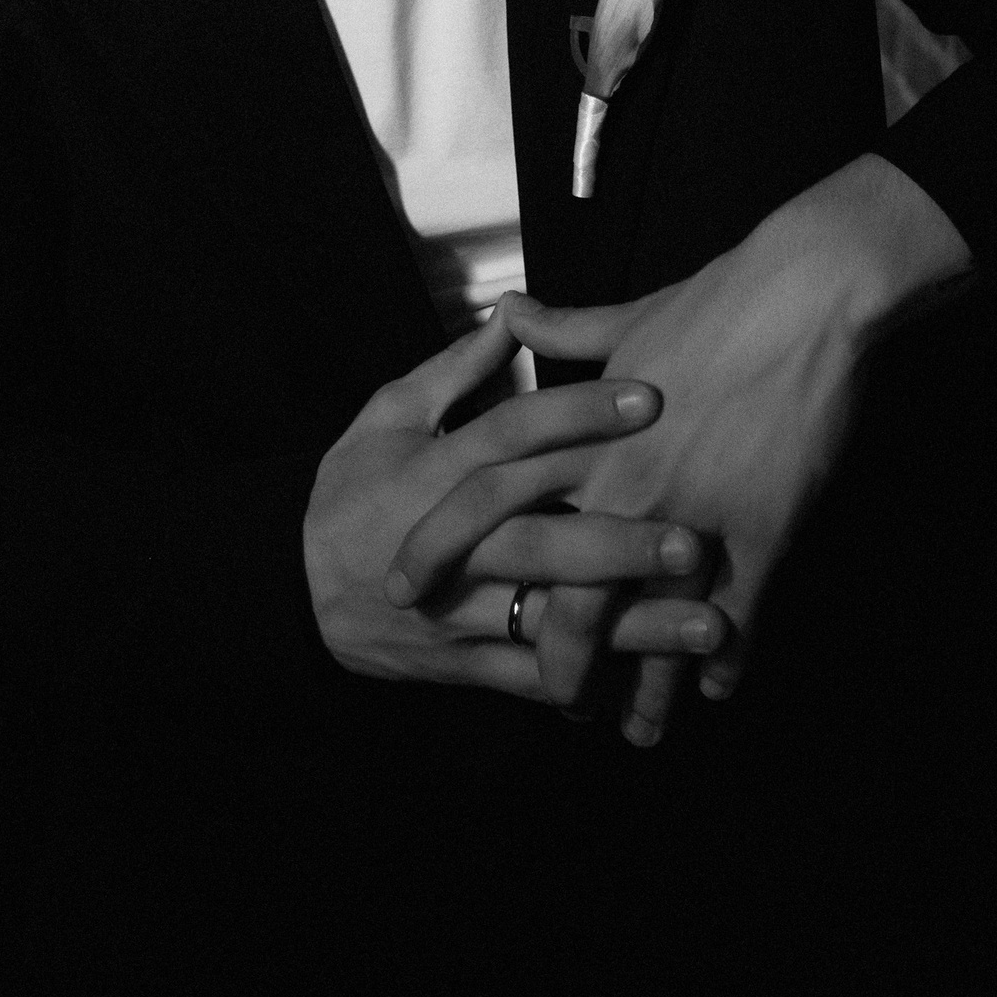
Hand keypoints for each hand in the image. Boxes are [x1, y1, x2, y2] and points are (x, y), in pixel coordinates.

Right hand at [303, 304, 730, 702]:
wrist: (287, 587)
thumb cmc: (350, 490)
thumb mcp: (387, 415)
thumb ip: (458, 371)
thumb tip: (517, 310)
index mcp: (431, 475)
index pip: (509, 440)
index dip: (576, 415)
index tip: (651, 394)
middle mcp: (449, 546)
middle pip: (539, 541)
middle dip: (619, 543)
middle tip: (696, 537)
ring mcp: (455, 611)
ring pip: (548, 620)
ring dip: (631, 627)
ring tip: (708, 626)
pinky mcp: (460, 663)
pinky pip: (527, 679)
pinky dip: (585, 683)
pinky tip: (649, 686)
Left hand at [392, 158, 970, 742]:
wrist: (806, 297)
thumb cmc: (719, 301)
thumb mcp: (627, 317)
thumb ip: (564, 332)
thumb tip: (511, 315)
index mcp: (579, 430)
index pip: (484, 499)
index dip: (441, 548)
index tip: (406, 589)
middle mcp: (622, 482)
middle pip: (566, 592)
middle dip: (555, 660)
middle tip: (553, 702)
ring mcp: (689, 510)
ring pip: (649, 623)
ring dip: (646, 685)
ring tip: (639, 731)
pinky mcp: (758, 527)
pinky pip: (734, 613)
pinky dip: (725, 660)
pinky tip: (716, 691)